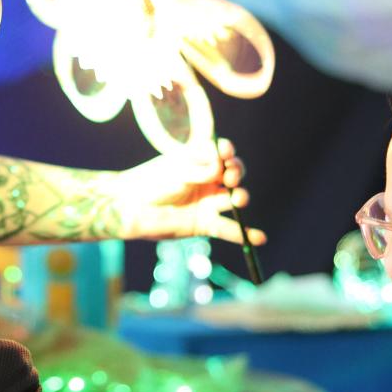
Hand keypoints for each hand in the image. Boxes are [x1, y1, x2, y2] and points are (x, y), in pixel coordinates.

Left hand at [111, 138, 266, 245]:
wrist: (131, 208)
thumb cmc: (151, 183)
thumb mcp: (177, 170)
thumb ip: (199, 170)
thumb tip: (220, 168)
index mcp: (200, 161)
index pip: (222, 153)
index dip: (228, 152)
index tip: (225, 153)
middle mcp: (207, 181)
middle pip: (233, 175)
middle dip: (236, 172)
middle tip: (228, 176)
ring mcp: (208, 203)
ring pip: (233, 199)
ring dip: (240, 197)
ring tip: (236, 198)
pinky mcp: (204, 224)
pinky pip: (228, 229)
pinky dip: (244, 234)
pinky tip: (260, 238)